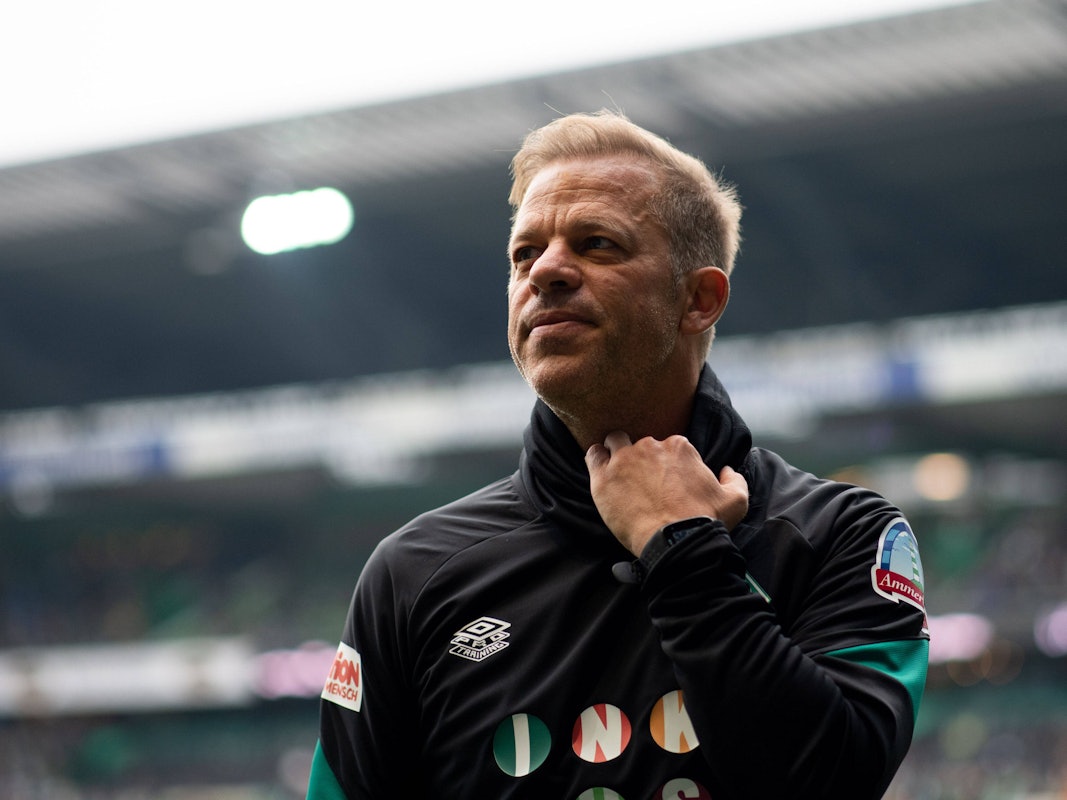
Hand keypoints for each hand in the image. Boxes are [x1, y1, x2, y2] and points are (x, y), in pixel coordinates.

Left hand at [585, 431, 748, 555]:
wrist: (676, 542)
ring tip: (618, 473)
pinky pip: (593, 456)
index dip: (666, 464)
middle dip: (642, 460)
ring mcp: (624, 459)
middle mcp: (650, 446)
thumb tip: (727, 471)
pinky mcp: (604, 477)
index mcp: (679, 447)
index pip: (668, 446)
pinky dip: (596, 460)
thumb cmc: (705, 522)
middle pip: (641, 444)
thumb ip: (735, 480)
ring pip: (615, 442)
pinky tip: (601, 472)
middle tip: (643, 484)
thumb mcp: (735, 500)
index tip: (665, 482)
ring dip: (616, 452)